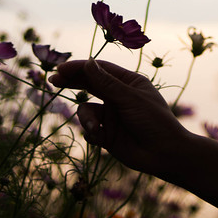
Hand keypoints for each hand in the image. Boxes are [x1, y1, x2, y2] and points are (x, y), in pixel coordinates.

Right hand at [49, 58, 190, 178]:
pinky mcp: (107, 134)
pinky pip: (89, 129)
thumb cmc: (154, 121)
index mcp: (127, 82)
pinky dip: (92, 132)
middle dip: (72, 83)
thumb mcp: (130, 99)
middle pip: (89, 85)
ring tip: (96, 129)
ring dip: (87, 119)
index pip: (99, 69)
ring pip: (86, 110)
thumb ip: (106, 83)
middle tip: (54, 81)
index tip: (61, 69)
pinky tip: (102, 139)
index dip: (79, 67)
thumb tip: (87, 62)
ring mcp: (111, 115)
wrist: (164, 155)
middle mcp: (117, 96)